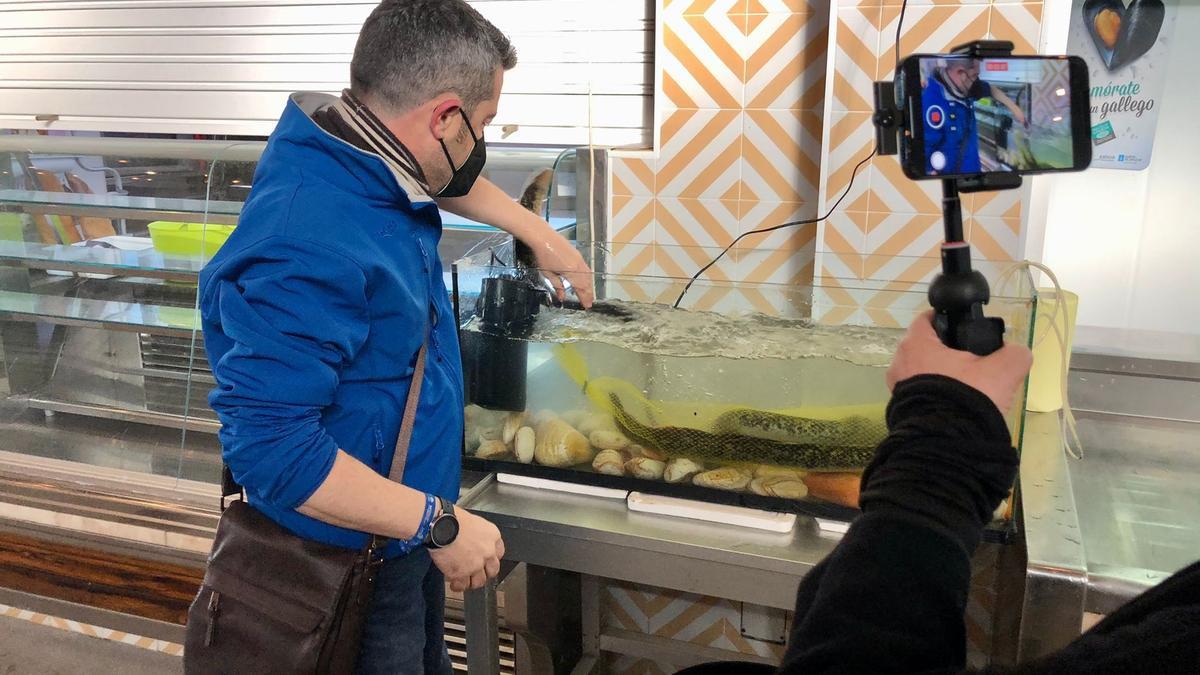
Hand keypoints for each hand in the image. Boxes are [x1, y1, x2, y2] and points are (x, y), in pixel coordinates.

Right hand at [428, 506, 503, 592]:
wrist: (440, 525)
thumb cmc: (451, 518)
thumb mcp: (473, 521)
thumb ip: (478, 535)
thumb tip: (472, 542)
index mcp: (492, 535)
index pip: (499, 552)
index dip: (490, 558)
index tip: (485, 560)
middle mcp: (488, 552)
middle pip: (492, 570)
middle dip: (485, 573)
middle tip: (476, 573)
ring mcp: (475, 564)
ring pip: (479, 581)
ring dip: (472, 582)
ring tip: (464, 581)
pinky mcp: (461, 573)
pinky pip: (462, 586)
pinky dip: (458, 586)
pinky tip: (454, 584)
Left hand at [524, 228, 594, 307]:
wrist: (543, 237)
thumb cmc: (543, 255)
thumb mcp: (548, 274)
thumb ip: (557, 286)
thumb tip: (562, 296)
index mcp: (571, 272)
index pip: (581, 289)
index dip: (584, 298)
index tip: (587, 306)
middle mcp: (578, 266)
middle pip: (587, 283)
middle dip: (588, 294)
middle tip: (589, 302)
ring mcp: (579, 259)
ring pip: (588, 275)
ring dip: (589, 286)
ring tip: (588, 293)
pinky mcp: (577, 254)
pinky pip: (586, 268)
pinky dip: (587, 277)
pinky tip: (585, 280)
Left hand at [887, 311, 1032, 414]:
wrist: (947, 446)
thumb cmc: (967, 397)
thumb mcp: (1001, 372)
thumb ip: (1014, 354)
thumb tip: (1017, 352)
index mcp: (916, 345)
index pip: (927, 319)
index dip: (947, 318)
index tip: (964, 325)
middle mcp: (899, 364)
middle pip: (926, 347)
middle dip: (949, 351)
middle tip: (975, 360)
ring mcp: (897, 389)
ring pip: (923, 372)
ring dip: (944, 376)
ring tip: (970, 385)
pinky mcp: (901, 411)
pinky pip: (921, 394)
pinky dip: (937, 395)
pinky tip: (958, 404)